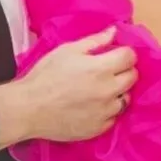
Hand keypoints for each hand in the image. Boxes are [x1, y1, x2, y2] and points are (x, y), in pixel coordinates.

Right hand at [4, 27, 136, 143]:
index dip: (124, 53)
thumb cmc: (45, 76)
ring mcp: (104, 112)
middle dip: (124, 70)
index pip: (130, 57)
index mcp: (101, 69)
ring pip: (125, 99)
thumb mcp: (67, 51)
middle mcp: (108, 91)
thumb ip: (95, 41)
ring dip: (118, 92)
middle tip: (109, 70)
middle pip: (132, 77)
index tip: (115, 54)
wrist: (27, 108)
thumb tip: (114, 32)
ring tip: (101, 90)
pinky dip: (107, 110)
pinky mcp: (98, 128)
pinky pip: (113, 117)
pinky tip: (94, 106)